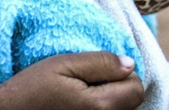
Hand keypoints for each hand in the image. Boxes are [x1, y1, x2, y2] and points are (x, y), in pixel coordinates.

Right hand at [0, 53, 142, 109]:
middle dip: (118, 89)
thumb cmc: (31, 88)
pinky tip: (78, 107)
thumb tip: (129, 64)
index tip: (101, 69)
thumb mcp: (62, 64)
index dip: (123, 73)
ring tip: (83, 96)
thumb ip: (99, 63)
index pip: (137, 87)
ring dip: (109, 101)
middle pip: (132, 103)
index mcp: (99, 106)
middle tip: (90, 81)